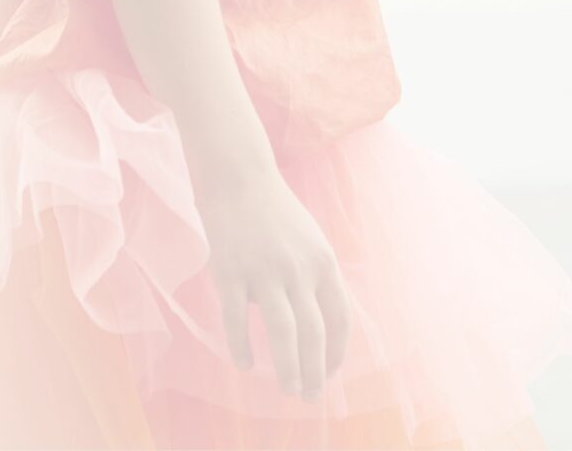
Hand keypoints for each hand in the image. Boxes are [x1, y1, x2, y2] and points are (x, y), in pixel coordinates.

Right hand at [192, 165, 350, 400]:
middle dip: (316, 371)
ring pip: (283, 331)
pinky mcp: (230, 270)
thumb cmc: (273, 210)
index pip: (340, 319)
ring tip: (289, 390)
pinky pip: (237, 318)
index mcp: (323, 263)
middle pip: (314, 332)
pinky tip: (245, 363)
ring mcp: (263, 270)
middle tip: (310, 397)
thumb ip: (317, 277)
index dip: (338, 352)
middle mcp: (298, 270)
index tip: (330, 373)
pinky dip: (241, 345)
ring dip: (289, 366)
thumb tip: (319, 322)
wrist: (237, 175)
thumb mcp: (310, 240)